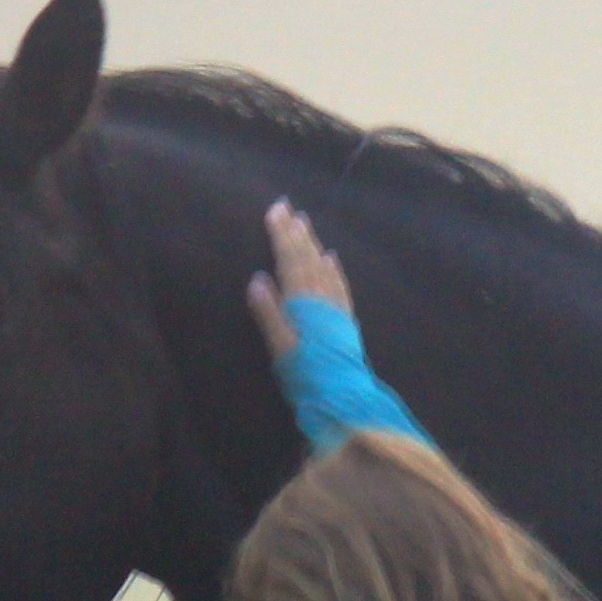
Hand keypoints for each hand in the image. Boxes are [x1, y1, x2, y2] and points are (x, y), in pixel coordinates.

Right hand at [243, 201, 352, 364]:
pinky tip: (330, 259)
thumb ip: (268, 312)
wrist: (342, 394)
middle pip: (306, 257)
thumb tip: (257, 278)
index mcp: (301, 300)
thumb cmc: (305, 373)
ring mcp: (335, 307)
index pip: (289, 259)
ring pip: (322, 266)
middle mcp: (320, 297)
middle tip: (287, 206)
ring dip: (312, 243)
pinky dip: (332, 268)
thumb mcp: (279, 345)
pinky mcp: (344, 319)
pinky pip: (338, 284)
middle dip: (295, 231)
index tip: (274, 210)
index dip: (281, 234)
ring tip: (305, 223)